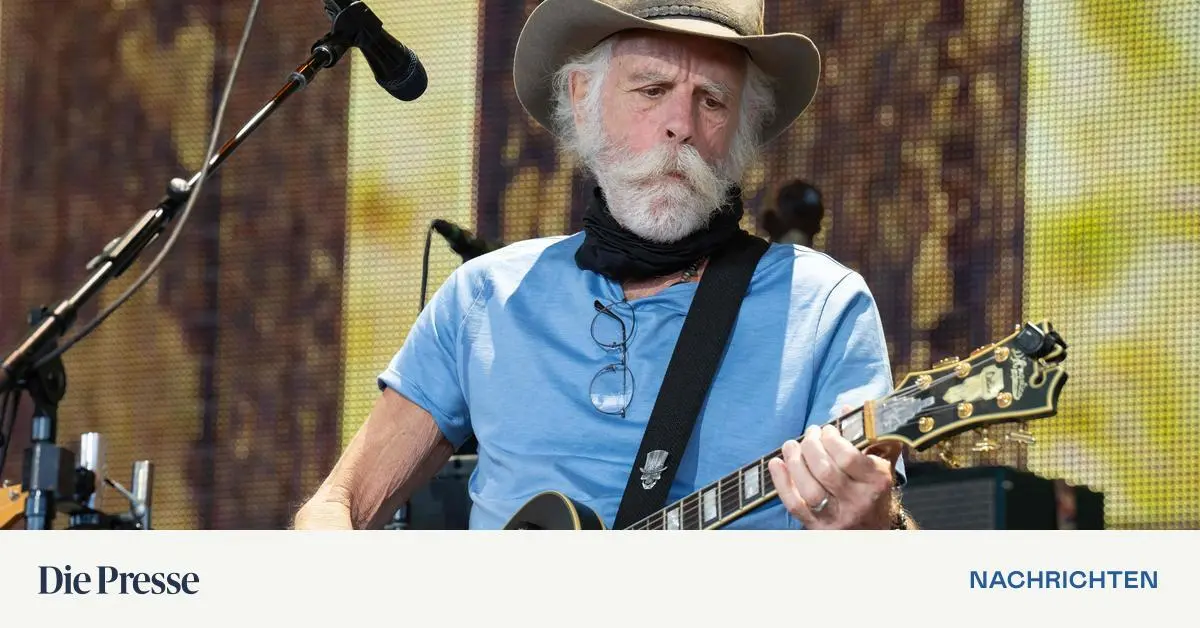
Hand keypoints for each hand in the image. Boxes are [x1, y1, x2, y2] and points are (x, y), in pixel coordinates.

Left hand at [767, 422, 896, 528]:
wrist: (874, 531)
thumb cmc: (874, 490)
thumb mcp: (880, 462)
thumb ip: (867, 435)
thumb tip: (843, 408)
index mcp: (876, 482)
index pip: (847, 457)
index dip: (831, 439)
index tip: (826, 429)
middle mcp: (857, 501)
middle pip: (825, 470)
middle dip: (811, 446)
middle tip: (809, 434)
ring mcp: (837, 517)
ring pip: (809, 489)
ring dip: (795, 462)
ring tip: (791, 446)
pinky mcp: (818, 528)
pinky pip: (795, 505)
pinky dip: (781, 483)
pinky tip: (776, 463)